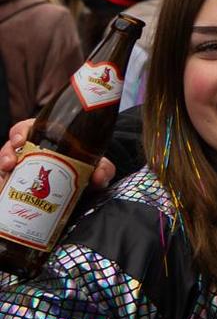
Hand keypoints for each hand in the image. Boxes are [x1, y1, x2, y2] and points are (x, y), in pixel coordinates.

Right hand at [0, 120, 114, 189]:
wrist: (88, 185)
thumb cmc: (89, 166)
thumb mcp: (98, 164)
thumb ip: (103, 169)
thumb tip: (97, 178)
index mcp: (45, 137)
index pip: (25, 129)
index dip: (18, 133)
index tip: (19, 141)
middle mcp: (31, 151)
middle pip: (10, 147)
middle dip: (6, 154)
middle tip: (10, 164)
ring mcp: (24, 167)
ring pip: (6, 165)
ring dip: (2, 170)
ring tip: (5, 178)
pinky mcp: (20, 183)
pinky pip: (6, 182)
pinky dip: (3, 185)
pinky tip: (3, 189)